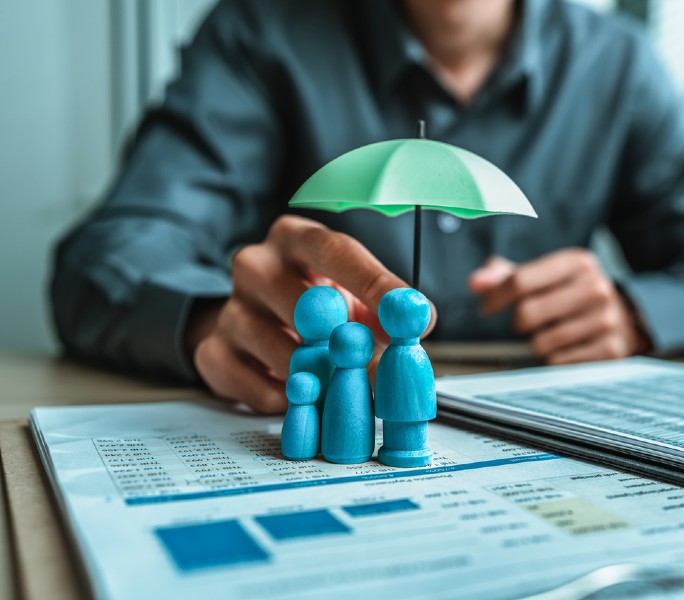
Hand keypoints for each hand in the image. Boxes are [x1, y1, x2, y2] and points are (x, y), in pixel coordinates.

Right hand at [186, 215, 435, 412]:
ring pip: (286, 354)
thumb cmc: (317, 302)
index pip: (335, 252)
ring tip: (342, 386)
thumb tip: (418, 323)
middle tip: (377, 367)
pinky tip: (302, 393)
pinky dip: (292, 400)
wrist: (256, 325)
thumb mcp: (354, 294)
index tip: (409, 313)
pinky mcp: (213, 353)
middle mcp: (256, 266)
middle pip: (307, 305)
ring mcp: (230, 309)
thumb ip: (386, 307)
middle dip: (349, 343)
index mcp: (295, 238)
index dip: (376, 284)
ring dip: (323, 379)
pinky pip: (261, 389)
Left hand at [468, 249, 648, 364]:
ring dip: (537, 342)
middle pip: (527, 313)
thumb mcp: (543, 276)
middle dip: (518, 322)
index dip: (495, 297)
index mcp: (577, 262)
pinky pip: (558, 362)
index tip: (487, 308)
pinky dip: (554, 358)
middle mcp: (596, 287)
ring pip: (541, 342)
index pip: (520, 280)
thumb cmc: (569, 294)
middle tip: (526, 322)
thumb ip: (504, 276)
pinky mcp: (610, 349)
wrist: (624, 317)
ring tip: (551, 332)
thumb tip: (474, 283)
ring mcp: (607, 319)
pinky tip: (566, 347)